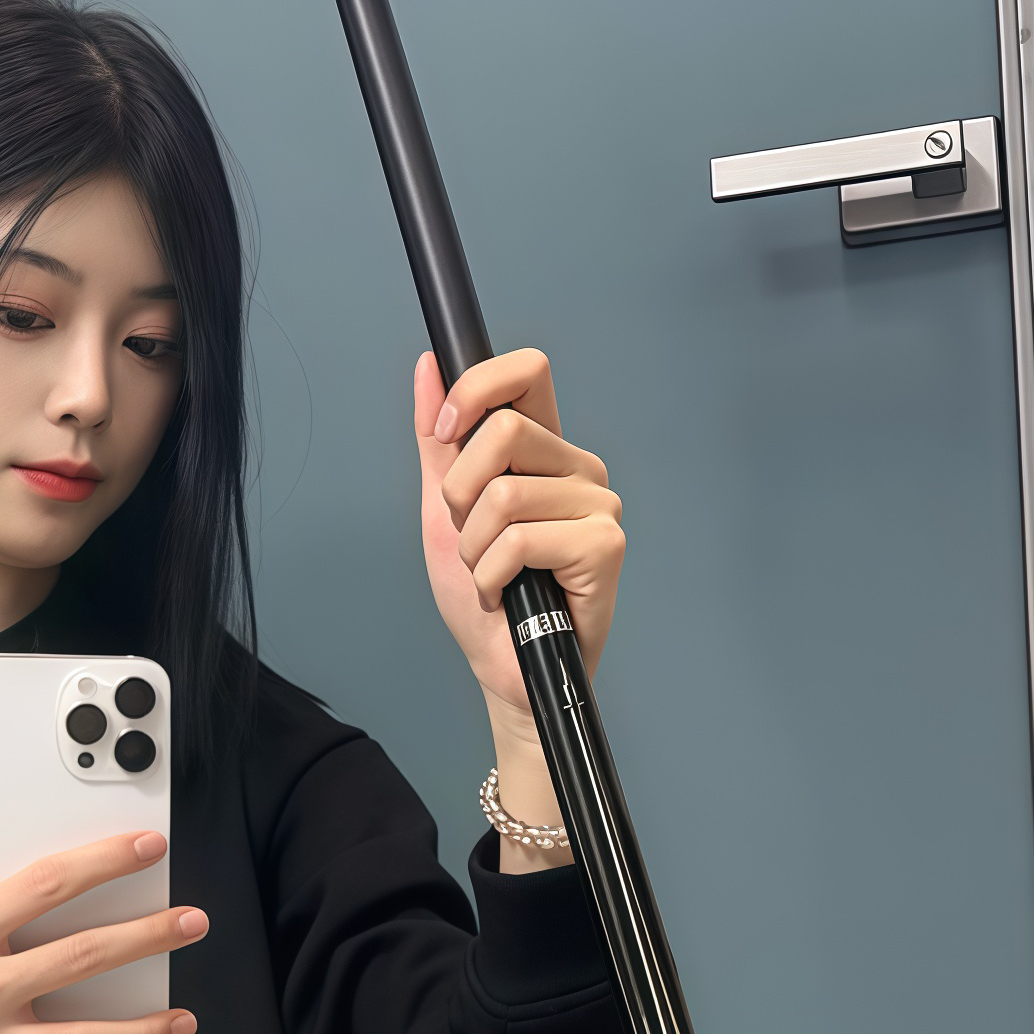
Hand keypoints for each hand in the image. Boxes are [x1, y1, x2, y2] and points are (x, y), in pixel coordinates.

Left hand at [414, 348, 622, 706]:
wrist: (500, 667)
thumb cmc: (484, 595)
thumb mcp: (445, 509)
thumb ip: (438, 440)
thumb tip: (429, 366)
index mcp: (545, 449)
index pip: (527, 371)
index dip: (476, 389)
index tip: (445, 433)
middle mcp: (577, 468)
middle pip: (502, 431)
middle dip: (460, 496)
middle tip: (475, 539)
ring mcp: (597, 504)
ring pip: (504, 496)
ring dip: (476, 550)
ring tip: (494, 576)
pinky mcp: (604, 545)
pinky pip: (521, 540)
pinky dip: (495, 576)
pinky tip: (509, 595)